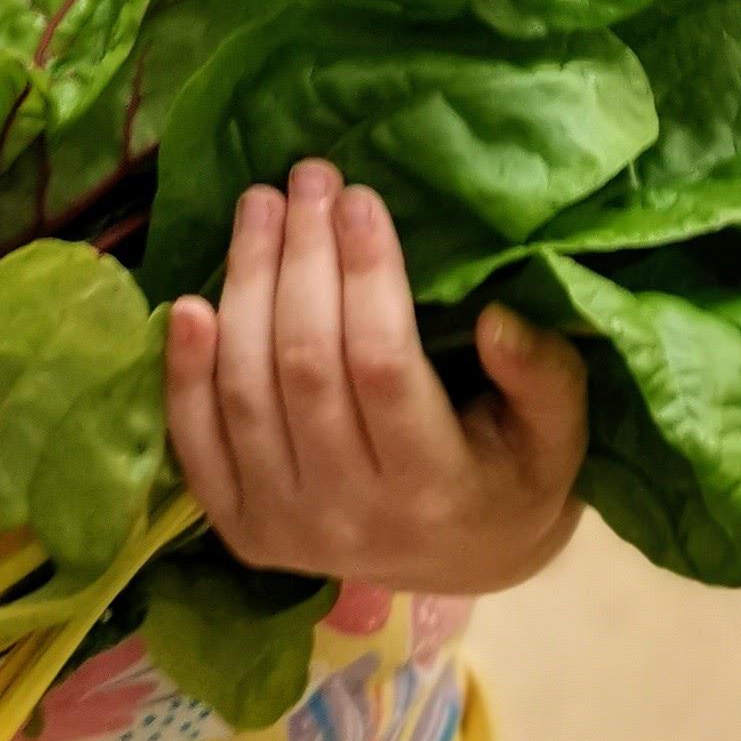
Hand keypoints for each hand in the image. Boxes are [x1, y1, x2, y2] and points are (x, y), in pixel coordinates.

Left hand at [165, 157, 587, 598]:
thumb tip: (497, 320)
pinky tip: (189, 303)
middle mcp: (350, 516)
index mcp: (433, 489)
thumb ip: (544, 379)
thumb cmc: (511, 477)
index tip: (361, 197)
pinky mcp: (239, 527)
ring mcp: (284, 528)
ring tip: (261, 206)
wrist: (461, 561)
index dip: (365, 274)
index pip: (381, 364)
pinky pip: (195, 442)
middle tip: (308, 178)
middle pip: (305, 365)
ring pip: (246, 389)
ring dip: (245, 286)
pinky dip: (183, 372)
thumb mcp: (557, 436)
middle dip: (302, 257)